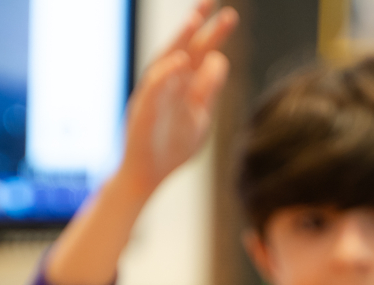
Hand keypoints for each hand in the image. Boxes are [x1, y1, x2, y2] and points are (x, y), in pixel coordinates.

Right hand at [45, 0, 235, 284]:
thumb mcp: (199, 119)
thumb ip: (208, 92)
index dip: (213, 34)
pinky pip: (155, 88)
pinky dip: (167, 73)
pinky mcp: (145, 111)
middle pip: (185, 48)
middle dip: (200, 24)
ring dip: (181, 39)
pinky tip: (182, 60)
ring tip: (196, 19)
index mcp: (183, 85)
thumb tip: (221, 61)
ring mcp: (155, 95)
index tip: (228, 14)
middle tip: (214, 0)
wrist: (147, 177)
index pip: (201, 53)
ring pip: (167, 61)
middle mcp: (168, 84)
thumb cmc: (172, 148)